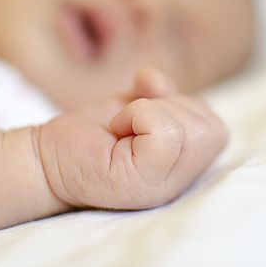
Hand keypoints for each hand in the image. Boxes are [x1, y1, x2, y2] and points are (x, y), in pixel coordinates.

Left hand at [36, 68, 227, 209]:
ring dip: (152, 110)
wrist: (46, 157)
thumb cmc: (93, 132)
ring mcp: (164, 187)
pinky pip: (163, 131)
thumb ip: (161, 94)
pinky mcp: (142, 184)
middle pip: (213, 129)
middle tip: (134, 122)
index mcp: (185, 167)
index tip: (148, 115)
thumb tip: (154, 79)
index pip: (218, 130)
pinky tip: (116, 131)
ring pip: (192, 129)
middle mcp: (180, 183)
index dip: (187, 107)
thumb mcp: (139, 105)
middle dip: (173, 107)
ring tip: (124, 128)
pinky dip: (138, 114)